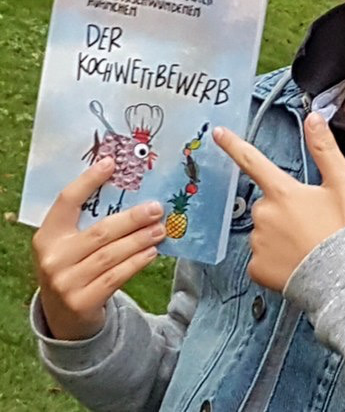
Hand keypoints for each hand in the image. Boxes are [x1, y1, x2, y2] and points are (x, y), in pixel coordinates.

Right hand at [32, 157, 165, 339]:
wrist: (63, 317)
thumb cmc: (74, 267)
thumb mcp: (71, 244)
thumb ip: (90, 221)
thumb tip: (131, 191)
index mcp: (47, 236)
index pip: (66, 201)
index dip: (88, 181)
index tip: (112, 163)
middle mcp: (53, 258)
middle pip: (100, 231)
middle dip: (132, 218)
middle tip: (157, 208)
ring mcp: (65, 283)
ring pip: (111, 255)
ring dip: (140, 240)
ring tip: (161, 229)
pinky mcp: (82, 302)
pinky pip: (116, 276)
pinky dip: (137, 262)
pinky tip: (152, 252)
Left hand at [213, 113, 344, 291]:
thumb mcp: (343, 182)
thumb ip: (324, 148)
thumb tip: (313, 118)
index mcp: (283, 191)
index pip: (252, 161)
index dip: (233, 145)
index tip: (217, 133)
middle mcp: (265, 214)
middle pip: (267, 202)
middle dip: (284, 208)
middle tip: (312, 222)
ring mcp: (258, 242)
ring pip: (264, 230)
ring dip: (280, 233)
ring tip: (308, 244)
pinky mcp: (257, 268)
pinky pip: (262, 256)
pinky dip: (276, 257)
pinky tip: (296, 261)